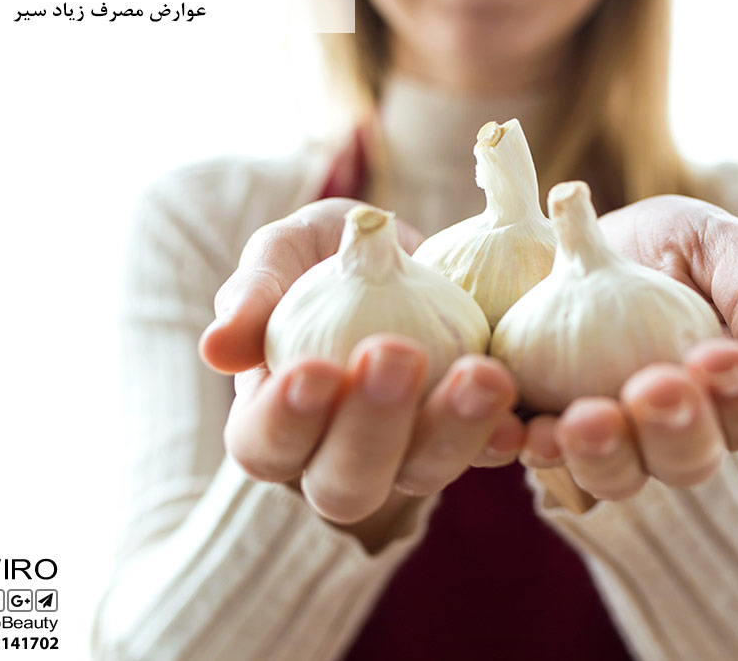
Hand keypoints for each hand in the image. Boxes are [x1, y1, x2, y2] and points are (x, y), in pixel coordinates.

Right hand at [199, 199, 524, 531]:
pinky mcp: (467, 437)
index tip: (314, 369)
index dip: (286, 419)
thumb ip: (255, 293)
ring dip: (454, 430)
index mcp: (275, 421)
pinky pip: (487, 454)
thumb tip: (217, 348)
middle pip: (346, 483)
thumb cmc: (323, 257)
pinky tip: (520, 414)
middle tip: (397, 355)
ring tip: (482, 375)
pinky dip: (504, 436)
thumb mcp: (286, 254)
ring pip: (424, 474)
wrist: (399, 254)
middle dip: (373, 428)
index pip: (265, 445)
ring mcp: (406, 456)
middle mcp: (337, 457)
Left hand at [519, 195, 737, 505]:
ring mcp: (611, 442)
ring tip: (580, 420)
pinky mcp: (547, 433)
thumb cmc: (664, 244)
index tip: (716, 356)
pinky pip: (539, 459)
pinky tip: (522, 429)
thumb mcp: (715, 243)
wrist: (573, 237)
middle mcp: (677, 433)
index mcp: (736, 391)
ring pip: (616, 476)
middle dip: (672, 431)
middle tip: (651, 390)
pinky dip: (529, 448)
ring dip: (601, 454)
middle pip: (688, 460)